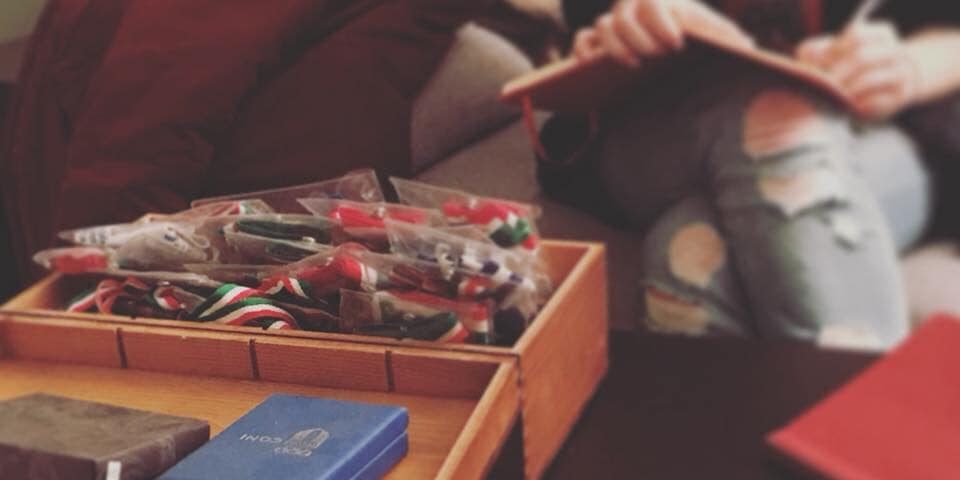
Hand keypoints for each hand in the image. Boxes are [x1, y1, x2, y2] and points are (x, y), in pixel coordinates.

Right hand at [573, 0, 750, 67]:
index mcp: (659, 1)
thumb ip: (725, 36)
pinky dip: (585, 53)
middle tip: (655, 57)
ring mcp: (612, 25)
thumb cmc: (689, 31)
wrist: (666, 34)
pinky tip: (594, 69)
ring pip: (602, 27)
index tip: (676, 45)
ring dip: (614, 47)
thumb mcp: (710, 29)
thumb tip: (748, 48)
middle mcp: (631, 9)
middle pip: (623, 17)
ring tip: (633, 66)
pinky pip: (582, 42)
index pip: (652, 4)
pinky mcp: (596, 43)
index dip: (660, 23)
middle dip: (638, 38)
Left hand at [796, 22, 920, 119]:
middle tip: (820, 87)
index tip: (818, 64)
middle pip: (862, 57)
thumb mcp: (832, 55)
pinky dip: (860, 105)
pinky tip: (848, 108)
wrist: (883, 90)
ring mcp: (901, 72)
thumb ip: (817, 51)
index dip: (833, 49)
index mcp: (880, 34)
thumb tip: (810, 58)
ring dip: (846, 90)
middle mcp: (894, 50)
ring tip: (831, 98)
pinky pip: (880, 100)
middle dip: (837, 73)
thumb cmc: (848, 69)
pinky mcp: (900, 95)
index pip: (857, 35)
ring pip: (871, 79)